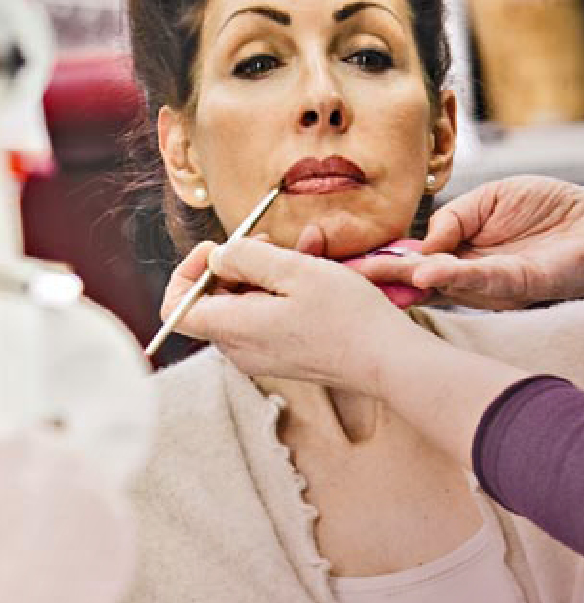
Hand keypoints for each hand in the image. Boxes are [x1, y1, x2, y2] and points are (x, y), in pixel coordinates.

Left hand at [159, 238, 419, 395]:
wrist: (388, 360)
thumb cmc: (348, 317)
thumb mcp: (296, 271)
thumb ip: (246, 258)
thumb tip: (218, 257)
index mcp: (235, 329)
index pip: (176, 308)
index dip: (188, 272)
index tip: (219, 249)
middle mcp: (241, 350)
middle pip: (213, 301)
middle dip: (236, 265)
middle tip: (267, 242)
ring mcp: (263, 357)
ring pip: (244, 306)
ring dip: (266, 273)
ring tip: (304, 250)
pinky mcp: (284, 357)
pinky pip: (267, 318)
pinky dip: (282, 293)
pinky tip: (314, 274)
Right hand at [354, 176, 583, 308]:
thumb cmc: (550, 207)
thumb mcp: (489, 199)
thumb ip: (453, 219)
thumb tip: (421, 245)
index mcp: (458, 252)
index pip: (409, 260)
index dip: (377, 260)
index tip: (339, 258)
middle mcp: (469, 275)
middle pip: (416, 281)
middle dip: (379, 278)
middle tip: (341, 276)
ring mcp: (492, 286)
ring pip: (442, 286)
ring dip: (408, 280)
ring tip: (377, 274)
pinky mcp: (520, 286)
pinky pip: (481, 281)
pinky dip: (454, 276)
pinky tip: (429, 272)